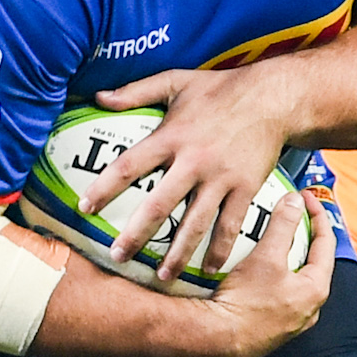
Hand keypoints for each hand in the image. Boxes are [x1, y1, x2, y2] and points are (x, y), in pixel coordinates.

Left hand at [78, 66, 293, 280]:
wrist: (273, 97)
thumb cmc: (220, 88)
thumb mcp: (176, 81)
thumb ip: (136, 90)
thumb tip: (99, 98)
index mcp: (171, 136)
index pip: (129, 165)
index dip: (104, 188)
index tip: (84, 209)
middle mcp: (194, 161)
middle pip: (159, 205)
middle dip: (136, 235)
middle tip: (117, 256)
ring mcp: (221, 178)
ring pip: (195, 223)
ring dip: (177, 253)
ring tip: (162, 276)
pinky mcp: (245, 188)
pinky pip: (230, 225)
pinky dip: (220, 250)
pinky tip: (208, 270)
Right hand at [206, 190, 335, 356]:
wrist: (217, 339)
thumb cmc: (245, 305)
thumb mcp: (267, 257)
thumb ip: (283, 225)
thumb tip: (293, 202)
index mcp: (315, 289)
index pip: (326, 242)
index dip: (317, 214)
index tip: (305, 198)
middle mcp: (307, 306)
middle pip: (310, 259)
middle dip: (300, 234)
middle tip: (289, 214)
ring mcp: (289, 316)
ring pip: (291, 276)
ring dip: (282, 253)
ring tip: (266, 236)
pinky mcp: (269, 322)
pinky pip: (273, 289)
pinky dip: (266, 272)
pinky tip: (247, 265)